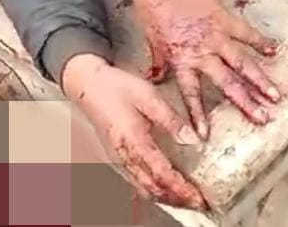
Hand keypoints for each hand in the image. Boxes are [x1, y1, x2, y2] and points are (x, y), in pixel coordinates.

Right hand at [62, 54, 207, 209]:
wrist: (87, 84)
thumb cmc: (114, 87)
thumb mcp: (148, 95)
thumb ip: (171, 119)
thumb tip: (193, 138)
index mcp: (134, 141)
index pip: (162, 175)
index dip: (182, 189)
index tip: (200, 197)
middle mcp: (125, 155)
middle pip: (154, 189)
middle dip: (178, 200)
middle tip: (199, 203)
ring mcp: (119, 158)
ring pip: (144, 189)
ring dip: (167, 198)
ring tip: (187, 200)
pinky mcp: (117, 156)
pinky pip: (136, 182)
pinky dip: (154, 191)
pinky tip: (165, 188)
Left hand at [132, 0, 281, 137]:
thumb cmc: (153, 8)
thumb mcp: (152, 40)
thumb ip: (159, 62)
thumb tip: (156, 78)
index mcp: (182, 60)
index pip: (191, 94)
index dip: (198, 116)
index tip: (205, 136)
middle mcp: (202, 53)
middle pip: (228, 84)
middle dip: (247, 103)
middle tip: (263, 118)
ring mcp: (216, 37)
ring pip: (243, 64)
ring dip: (260, 80)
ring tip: (275, 96)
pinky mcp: (225, 19)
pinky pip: (247, 33)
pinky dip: (260, 41)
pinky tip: (273, 51)